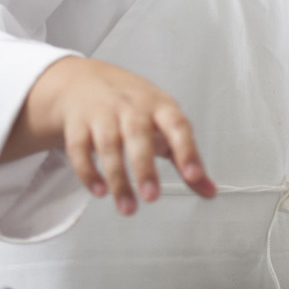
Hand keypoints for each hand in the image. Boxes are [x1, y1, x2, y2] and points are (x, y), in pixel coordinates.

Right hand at [2, 57, 215, 214]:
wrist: (87, 82)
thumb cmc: (135, 107)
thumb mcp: (165, 123)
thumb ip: (186, 157)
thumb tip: (210, 191)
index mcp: (161, 106)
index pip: (177, 124)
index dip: (187, 150)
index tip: (194, 176)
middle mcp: (132, 107)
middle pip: (138, 135)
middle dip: (145, 168)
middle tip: (152, 197)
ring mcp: (103, 113)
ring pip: (108, 145)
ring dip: (118, 178)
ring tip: (128, 207)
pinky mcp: (78, 124)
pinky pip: (79, 148)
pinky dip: (88, 171)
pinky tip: (100, 191)